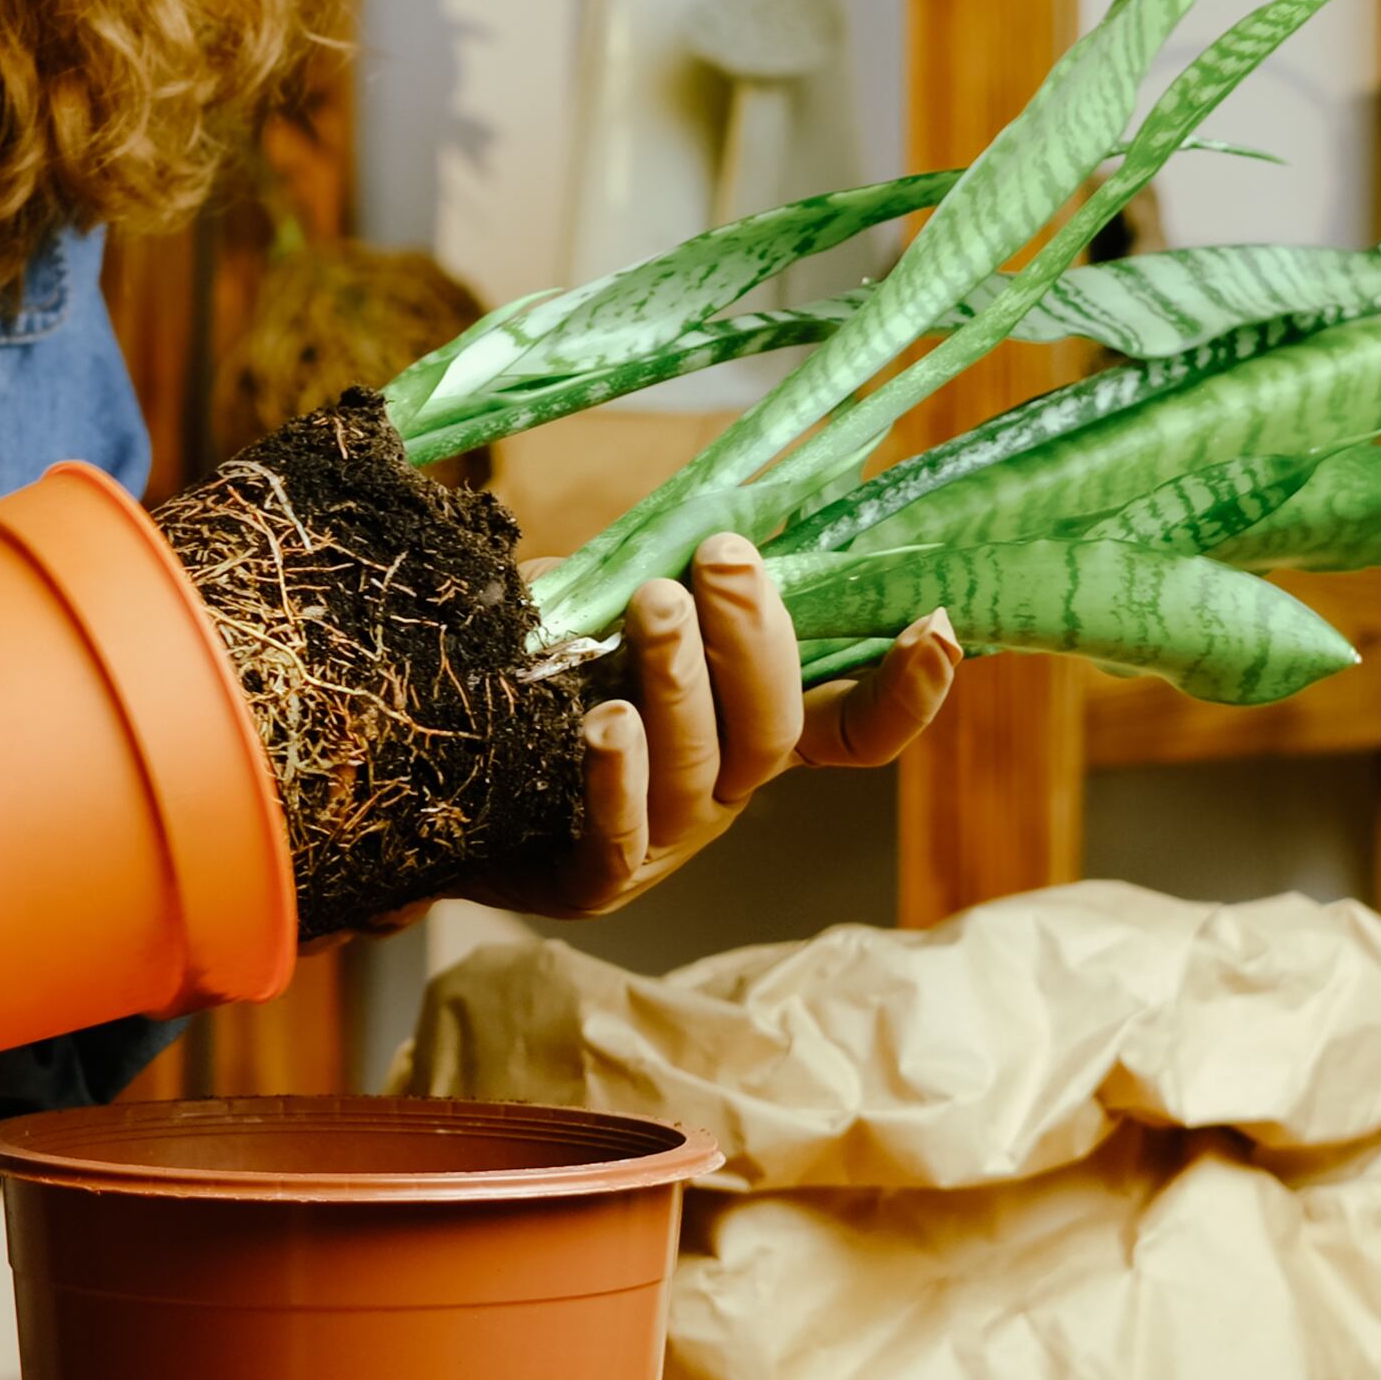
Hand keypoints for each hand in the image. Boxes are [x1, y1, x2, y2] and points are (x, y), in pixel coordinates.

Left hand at [467, 533, 959, 920]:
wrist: (443, 794)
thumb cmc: (543, 690)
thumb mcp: (605, 618)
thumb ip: (659, 572)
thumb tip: (713, 498)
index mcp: (747, 733)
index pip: (853, 728)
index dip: (905, 693)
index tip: (937, 622)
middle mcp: (724, 794)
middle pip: (772, 730)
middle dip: (756, 639)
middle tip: (725, 559)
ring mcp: (663, 844)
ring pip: (701, 769)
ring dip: (683, 682)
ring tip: (656, 606)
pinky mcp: (590, 881)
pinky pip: (617, 836)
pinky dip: (619, 779)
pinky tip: (606, 723)